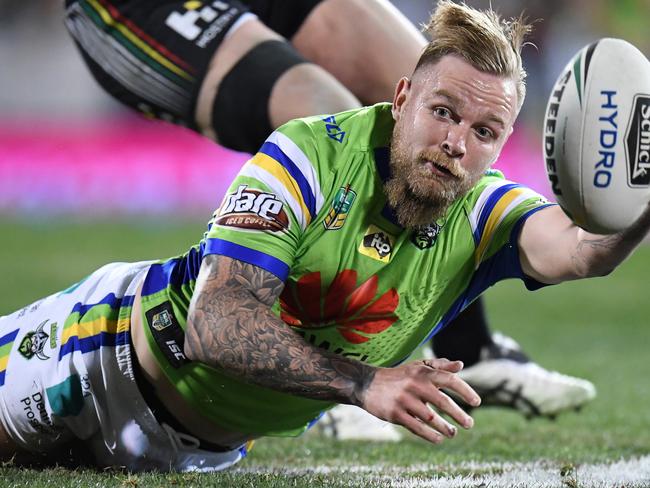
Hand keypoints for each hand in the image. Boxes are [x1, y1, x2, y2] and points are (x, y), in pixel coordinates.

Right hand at [360, 358, 480, 444]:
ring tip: (453, 434)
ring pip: (430, 418)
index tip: (477, 403)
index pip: (448, 379)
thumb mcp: (417, 367)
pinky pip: (416, 427)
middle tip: (470, 424)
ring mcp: (404, 400)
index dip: (465, 391)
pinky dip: (429, 435)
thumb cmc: (399, 376)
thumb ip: (439, 366)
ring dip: (445, 428)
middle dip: (458, 415)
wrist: (367, 384)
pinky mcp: (395, 414)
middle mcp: (414, 385)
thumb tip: (461, 366)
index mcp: (422, 372)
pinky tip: (439, 439)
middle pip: (442, 401)